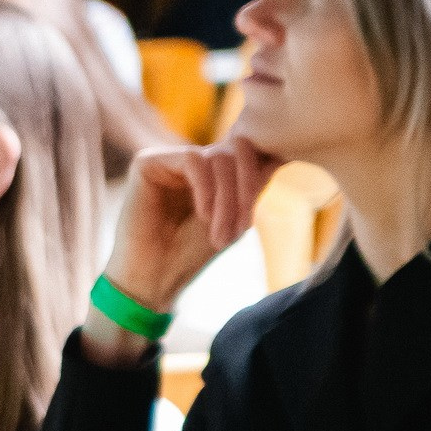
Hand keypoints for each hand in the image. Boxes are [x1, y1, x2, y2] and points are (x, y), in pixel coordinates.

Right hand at [104, 135, 284, 315]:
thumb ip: (254, 184)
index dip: (259, 178)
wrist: (153, 278)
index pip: (250, 153)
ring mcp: (170, 160)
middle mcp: (193, 161)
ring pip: (218, 157)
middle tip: (241, 229)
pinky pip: (193, 159)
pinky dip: (205, 189)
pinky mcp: (148, 162)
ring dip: (227, 198)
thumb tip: (282, 153)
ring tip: (218, 233)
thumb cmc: (191, 254)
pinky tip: (201, 216)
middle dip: (246, 189)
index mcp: (212, 172)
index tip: (250, 222)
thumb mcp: (237, 217)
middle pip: (238, 152)